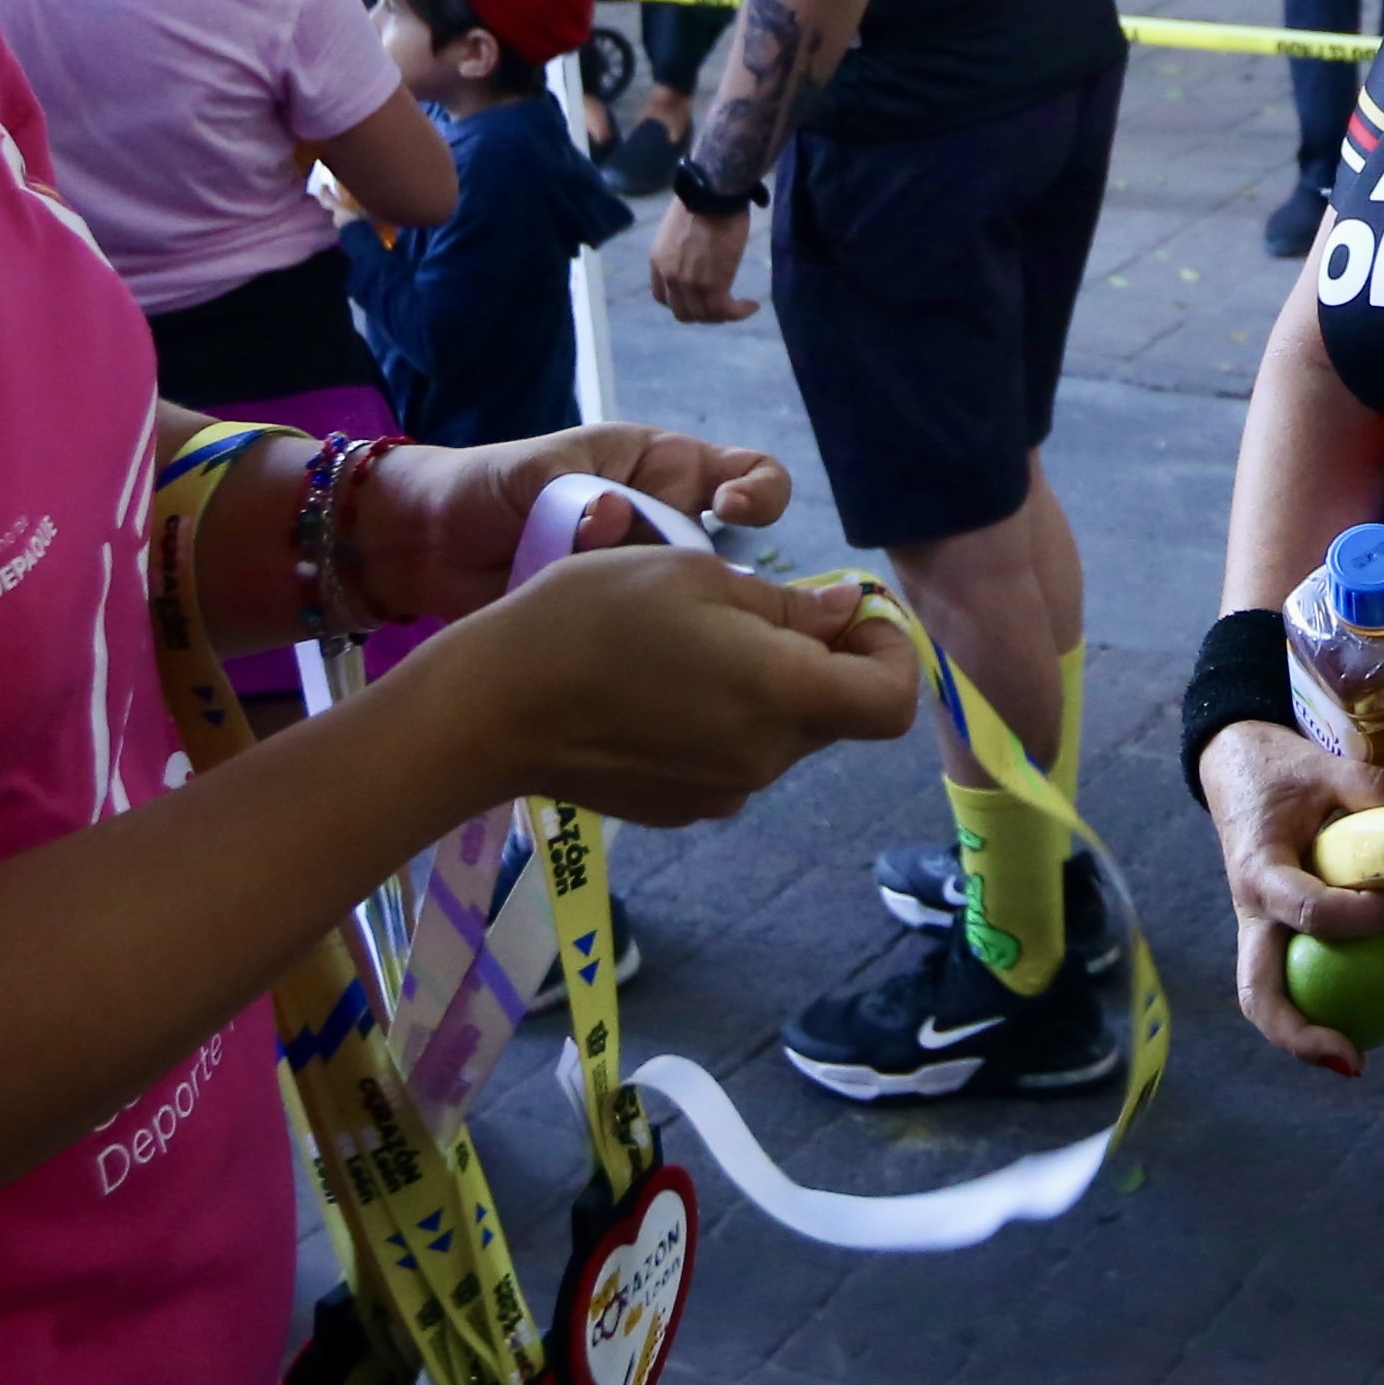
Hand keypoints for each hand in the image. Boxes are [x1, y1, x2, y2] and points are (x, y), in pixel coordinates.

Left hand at [336, 426, 793, 629]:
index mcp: (660, 470)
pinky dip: (642, 651)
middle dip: (707, 575)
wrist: (429, 549)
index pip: (744, 472)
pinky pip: (652, 643)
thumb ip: (574, 493)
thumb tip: (611, 516)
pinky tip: (622, 660)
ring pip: (692, 607)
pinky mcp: (620, 632)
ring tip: (624, 622)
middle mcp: (666, 529)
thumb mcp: (533, 473)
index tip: (732, 508)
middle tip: (672, 587)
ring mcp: (644, 584)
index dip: (756, 489)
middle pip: (725, 556)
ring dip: (667, 616)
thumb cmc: (487, 486)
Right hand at [390, 544, 919, 823]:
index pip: (891, 701)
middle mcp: (766, 758)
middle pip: (833, 714)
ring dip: (764, 690)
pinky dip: (722, 723)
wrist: (492, 706)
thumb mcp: (695, 576)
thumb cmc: (594, 617)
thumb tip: (846, 612)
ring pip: (779, 734)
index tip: (848, 615)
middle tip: (755, 610)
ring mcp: (722, 792)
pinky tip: (660, 691)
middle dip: (819, 661)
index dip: (889, 653)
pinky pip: (731, 759)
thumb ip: (786, 605)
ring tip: (692, 645)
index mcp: (782, 695)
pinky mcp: (681, 808)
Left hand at [648, 193, 756, 322]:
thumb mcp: (679, 230)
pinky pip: (726, 310)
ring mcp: (689, 284)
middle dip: (703, 314)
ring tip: (740, 307)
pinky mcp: (713, 285)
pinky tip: (751, 305)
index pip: (662, 297)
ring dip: (724, 315)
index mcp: (658, 262)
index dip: (681, 302)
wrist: (713, 193)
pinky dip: (740, 312)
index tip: (697, 298)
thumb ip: (682, 249)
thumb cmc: (701, 200)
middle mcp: (669, 277)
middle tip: (722, 306)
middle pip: (683, 312)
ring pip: (705, 315)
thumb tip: (699, 250)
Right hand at [1199, 715, 1383, 1074]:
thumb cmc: (1278, 770)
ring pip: (1266, 998)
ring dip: (1305, 1037)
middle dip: (1299, 1034)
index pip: (1307, 910)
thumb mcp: (1324, 767)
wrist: (1232, 765)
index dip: (1361, 916)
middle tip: (1353, 1061)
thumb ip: (1370, 789)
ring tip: (1355, 1060)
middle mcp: (1249, 911)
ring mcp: (1255, 929)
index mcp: (1259, 870)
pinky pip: (1290, 979)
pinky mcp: (1268, 934)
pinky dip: (1319, 1005)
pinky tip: (1366, 1016)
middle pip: (1259, 991)